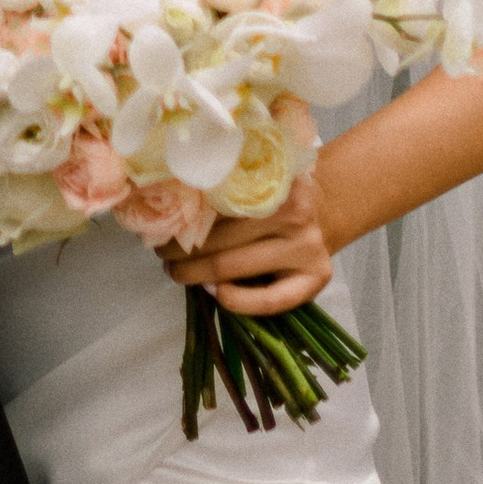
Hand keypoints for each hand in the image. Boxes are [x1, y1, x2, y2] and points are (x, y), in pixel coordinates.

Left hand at [159, 175, 336, 317]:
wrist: (323, 211)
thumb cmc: (272, 199)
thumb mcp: (252, 183)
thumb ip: (221, 193)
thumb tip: (166, 213)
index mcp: (272, 182)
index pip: (215, 202)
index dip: (181, 218)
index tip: (159, 226)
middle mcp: (294, 213)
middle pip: (220, 239)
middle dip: (181, 250)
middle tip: (160, 253)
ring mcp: (307, 246)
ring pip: (235, 267)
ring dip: (195, 274)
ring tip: (175, 272)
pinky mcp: (316, 278)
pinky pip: (270, 300)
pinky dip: (237, 301)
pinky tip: (215, 294)